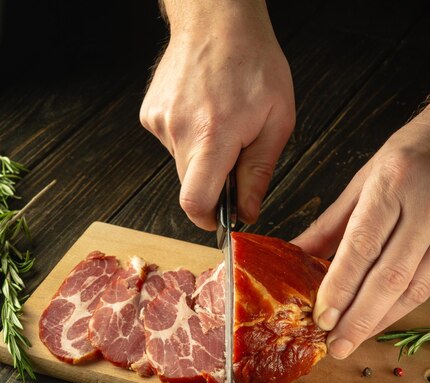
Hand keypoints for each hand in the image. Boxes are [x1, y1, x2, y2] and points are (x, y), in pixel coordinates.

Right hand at [140, 0, 294, 229]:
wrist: (217, 18)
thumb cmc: (254, 62)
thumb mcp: (277, 120)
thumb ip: (259, 173)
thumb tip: (247, 212)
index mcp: (213, 136)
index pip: (195, 201)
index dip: (207, 219)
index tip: (220, 218)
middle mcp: (179, 130)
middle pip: (190, 186)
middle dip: (213, 183)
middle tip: (234, 154)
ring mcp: (160, 121)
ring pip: (182, 165)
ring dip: (202, 157)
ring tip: (220, 122)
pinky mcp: (150, 114)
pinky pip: (172, 144)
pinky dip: (189, 139)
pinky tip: (202, 113)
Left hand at [291, 104, 429, 358]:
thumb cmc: (407, 156)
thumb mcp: (363, 182)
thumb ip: (330, 225)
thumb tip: (295, 257)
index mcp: (392, 184)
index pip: (362, 245)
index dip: (341, 286)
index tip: (323, 318)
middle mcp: (425, 208)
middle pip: (391, 275)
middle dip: (361, 317)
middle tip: (337, 346)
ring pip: (415, 287)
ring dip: (382, 320)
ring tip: (354, 341)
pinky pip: (429, 285)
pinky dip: (402, 307)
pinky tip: (380, 321)